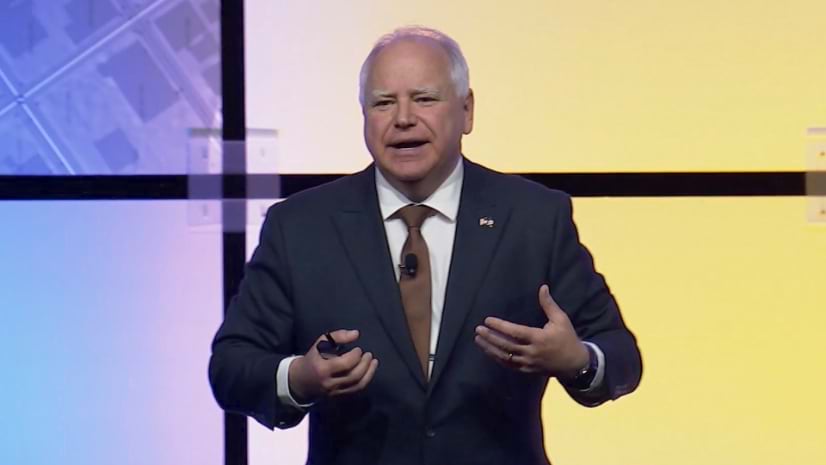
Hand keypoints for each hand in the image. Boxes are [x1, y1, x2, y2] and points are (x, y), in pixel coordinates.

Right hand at [288, 329, 378, 402]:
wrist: (301, 381)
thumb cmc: (313, 358)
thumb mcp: (320, 343)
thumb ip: (338, 336)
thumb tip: (356, 334)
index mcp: (323, 368)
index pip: (345, 364)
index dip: (355, 356)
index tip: (358, 349)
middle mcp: (330, 382)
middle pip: (353, 376)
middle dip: (365, 364)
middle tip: (369, 355)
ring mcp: (335, 391)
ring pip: (358, 385)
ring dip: (369, 373)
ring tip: (373, 362)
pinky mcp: (339, 396)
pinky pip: (356, 390)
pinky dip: (366, 380)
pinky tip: (369, 371)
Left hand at [474, 285, 588, 376]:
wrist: (575, 364)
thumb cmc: (567, 338)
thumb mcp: (561, 319)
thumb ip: (549, 304)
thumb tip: (542, 287)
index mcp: (539, 338)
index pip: (515, 332)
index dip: (500, 326)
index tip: (488, 320)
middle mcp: (531, 352)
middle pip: (506, 345)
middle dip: (491, 337)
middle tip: (478, 329)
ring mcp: (528, 363)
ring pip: (505, 357)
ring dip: (490, 348)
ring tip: (478, 339)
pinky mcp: (527, 370)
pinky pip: (509, 365)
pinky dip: (498, 358)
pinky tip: (489, 351)